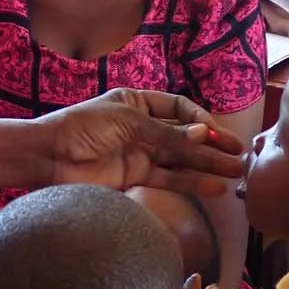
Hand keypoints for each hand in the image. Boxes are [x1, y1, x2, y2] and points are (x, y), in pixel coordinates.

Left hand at [41, 89, 243, 195]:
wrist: (49, 157)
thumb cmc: (82, 128)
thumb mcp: (127, 122)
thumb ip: (165, 133)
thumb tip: (202, 136)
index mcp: (138, 102)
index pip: (179, 108)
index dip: (198, 120)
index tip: (214, 132)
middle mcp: (142, 127)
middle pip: (184, 135)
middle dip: (211, 145)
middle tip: (239, 154)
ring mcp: (140, 152)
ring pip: (181, 159)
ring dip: (207, 165)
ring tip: (235, 171)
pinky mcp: (135, 177)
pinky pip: (168, 178)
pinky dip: (190, 182)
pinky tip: (213, 186)